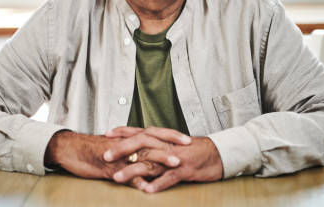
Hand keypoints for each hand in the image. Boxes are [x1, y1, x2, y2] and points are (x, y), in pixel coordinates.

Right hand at [43, 130, 176, 189]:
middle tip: (188, 146)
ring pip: (142, 154)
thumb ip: (130, 152)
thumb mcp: (115, 149)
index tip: (187, 138)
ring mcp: (118, 155)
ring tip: (174, 164)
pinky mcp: (109, 166)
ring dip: (160, 159)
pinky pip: (125, 174)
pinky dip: (136, 180)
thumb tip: (146, 157)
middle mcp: (126, 144)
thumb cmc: (91, 150)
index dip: (170, 134)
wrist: (69, 149)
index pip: (153, 132)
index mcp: (128, 139)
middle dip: (171, 142)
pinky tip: (147, 186)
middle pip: (153, 139)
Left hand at [105, 126, 223, 192]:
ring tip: (118, 178)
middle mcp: (165, 145)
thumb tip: (139, 150)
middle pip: (140, 144)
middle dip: (121, 150)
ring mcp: (174, 158)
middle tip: (105, 156)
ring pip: (150, 163)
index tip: (106, 134)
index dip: (122, 132)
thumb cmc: (194, 151)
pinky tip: (147, 190)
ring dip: (132, 171)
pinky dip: (158, 184)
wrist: (218, 154)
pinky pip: (169, 178)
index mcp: (162, 138)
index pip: (138, 132)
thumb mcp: (172, 145)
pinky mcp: (184, 170)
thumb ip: (156, 146)